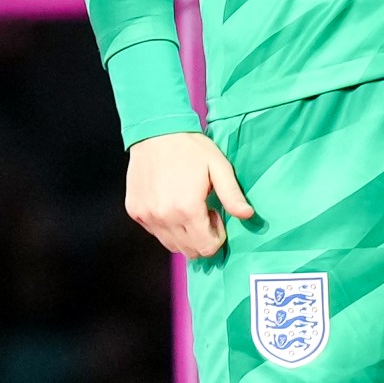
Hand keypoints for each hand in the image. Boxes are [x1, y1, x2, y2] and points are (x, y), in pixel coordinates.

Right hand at [125, 130, 253, 257]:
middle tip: (203, 210)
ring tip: (187, 207)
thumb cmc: (190, 147)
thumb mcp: (218, 166)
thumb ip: (232, 194)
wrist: (155, 131)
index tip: (215, 214)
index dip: (216, 235)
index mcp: (188, 209)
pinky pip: (155, 232)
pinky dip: (166, 225)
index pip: (207, 247)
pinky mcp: (135, 212)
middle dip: (202, 237)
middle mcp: (165, 218)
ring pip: (171, 245)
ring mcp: (147, 217)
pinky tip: (171, 202)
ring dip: (184, 234)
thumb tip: (247, 215)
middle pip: (189, 251)